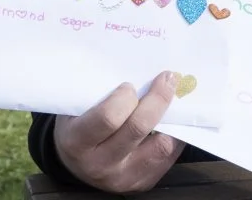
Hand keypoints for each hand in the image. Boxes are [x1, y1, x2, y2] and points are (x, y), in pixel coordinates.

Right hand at [54, 71, 185, 192]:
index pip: (108, 117)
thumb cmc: (79, 125)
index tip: (130, 85)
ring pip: (160, 146)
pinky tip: (172, 119)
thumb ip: (99, 94)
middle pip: (138, 128)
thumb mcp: (77, 109)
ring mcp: (123, 178)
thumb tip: (139, 68)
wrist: (76, 163)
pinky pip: (168, 157)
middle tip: (167, 79)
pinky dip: (175, 135)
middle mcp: (100, 164)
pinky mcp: (143, 183)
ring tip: (173, 99)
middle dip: (157, 99)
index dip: (124, 97)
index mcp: (77, 142)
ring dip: (171, 119)